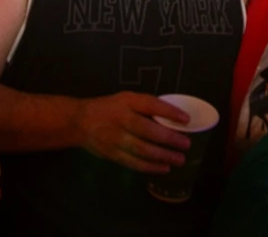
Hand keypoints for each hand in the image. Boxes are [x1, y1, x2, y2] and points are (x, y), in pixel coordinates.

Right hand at [74, 91, 191, 173]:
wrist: (80, 122)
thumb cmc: (110, 108)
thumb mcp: (127, 99)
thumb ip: (146, 107)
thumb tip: (173, 118)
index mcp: (127, 102)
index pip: (150, 105)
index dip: (169, 112)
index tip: (186, 119)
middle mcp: (121, 119)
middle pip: (147, 130)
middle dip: (169, 139)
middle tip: (186, 144)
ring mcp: (115, 139)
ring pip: (142, 150)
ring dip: (163, 156)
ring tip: (179, 160)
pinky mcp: (112, 154)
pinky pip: (134, 163)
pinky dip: (150, 167)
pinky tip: (164, 168)